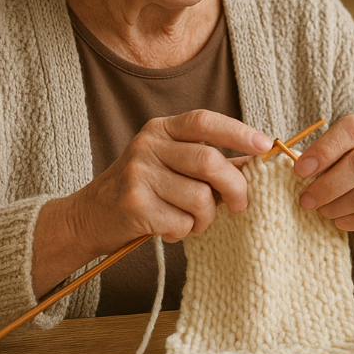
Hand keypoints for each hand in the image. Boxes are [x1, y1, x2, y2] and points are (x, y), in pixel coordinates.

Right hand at [32, 110, 270, 296]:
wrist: (88, 217)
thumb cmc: (142, 191)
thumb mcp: (171, 165)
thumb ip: (210, 162)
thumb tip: (256, 163)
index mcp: (160, 129)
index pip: (205, 122)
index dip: (238, 132)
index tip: (265, 145)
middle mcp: (148, 145)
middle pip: (209, 161)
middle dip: (234, 187)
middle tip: (239, 205)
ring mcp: (139, 174)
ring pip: (199, 198)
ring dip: (205, 219)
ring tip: (193, 222)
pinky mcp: (134, 205)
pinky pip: (182, 222)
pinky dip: (184, 232)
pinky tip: (168, 229)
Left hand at [294, 114, 353, 278]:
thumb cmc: (352, 168)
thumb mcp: (340, 152)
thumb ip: (321, 155)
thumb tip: (296, 168)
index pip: (352, 130)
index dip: (324, 149)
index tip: (300, 169)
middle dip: (327, 185)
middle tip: (306, 199)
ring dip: (335, 206)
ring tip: (320, 209)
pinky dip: (348, 220)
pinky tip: (337, 219)